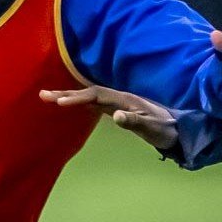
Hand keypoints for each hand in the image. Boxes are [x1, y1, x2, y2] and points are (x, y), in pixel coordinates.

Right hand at [40, 85, 178, 150]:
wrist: (178, 129)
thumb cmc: (165, 129)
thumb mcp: (151, 127)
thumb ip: (134, 121)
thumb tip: (116, 116)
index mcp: (124, 99)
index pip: (96, 95)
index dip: (78, 98)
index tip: (61, 102)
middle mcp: (119, 98)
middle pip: (88, 92)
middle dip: (66, 93)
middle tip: (43, 95)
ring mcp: (117, 103)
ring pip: (89, 96)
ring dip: (69, 96)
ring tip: (48, 97)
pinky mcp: (117, 109)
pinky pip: (93, 103)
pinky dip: (79, 101)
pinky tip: (69, 103)